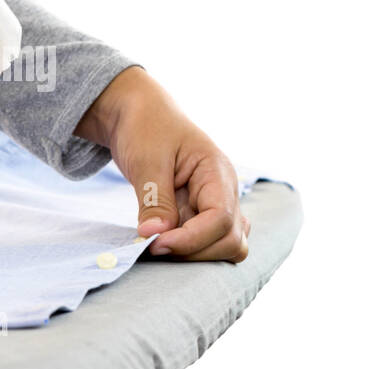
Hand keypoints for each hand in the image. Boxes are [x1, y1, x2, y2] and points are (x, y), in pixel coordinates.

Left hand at [76, 67, 249, 261]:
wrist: (138, 114)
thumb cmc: (145, 127)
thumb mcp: (146, 159)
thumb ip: (155, 199)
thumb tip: (157, 236)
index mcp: (217, 172)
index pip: (221, 219)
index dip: (191, 239)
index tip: (156, 244)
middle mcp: (224, 191)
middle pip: (231, 239)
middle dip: (194, 251)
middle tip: (152, 246)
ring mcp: (216, 203)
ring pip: (227, 245)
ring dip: (196, 254)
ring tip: (158, 243)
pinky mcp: (202, 213)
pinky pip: (211, 241)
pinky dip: (191, 249)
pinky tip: (163, 241)